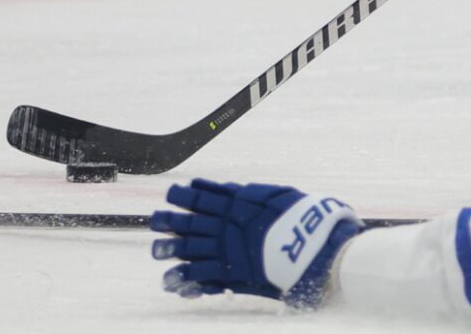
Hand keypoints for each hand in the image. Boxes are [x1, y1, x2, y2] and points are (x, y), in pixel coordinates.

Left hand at [150, 178, 364, 307]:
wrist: (316, 247)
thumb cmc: (308, 219)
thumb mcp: (284, 196)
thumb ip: (258, 193)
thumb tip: (236, 188)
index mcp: (241, 201)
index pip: (207, 194)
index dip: (187, 193)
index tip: (173, 192)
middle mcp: (229, 222)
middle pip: (191, 218)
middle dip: (170, 219)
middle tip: (154, 221)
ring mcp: (227, 247)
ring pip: (189, 246)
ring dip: (170, 248)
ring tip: (157, 250)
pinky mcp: (230, 271)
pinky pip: (200, 274)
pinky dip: (184, 278)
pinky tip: (171, 281)